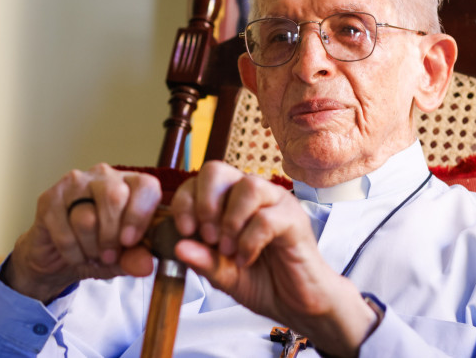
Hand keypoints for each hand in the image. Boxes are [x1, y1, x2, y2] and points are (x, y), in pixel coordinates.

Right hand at [4, 163, 161, 302]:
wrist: (59, 259)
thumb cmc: (98, 249)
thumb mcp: (124, 258)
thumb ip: (137, 258)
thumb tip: (146, 266)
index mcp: (130, 184)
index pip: (145, 185)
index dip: (140, 215)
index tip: (131, 242)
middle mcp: (103, 176)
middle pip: (114, 197)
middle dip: (112, 236)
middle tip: (109, 256)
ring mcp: (74, 184)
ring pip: (87, 218)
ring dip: (91, 248)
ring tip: (91, 255)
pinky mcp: (49, 199)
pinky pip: (65, 232)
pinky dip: (73, 253)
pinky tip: (74, 255)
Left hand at [170, 161, 376, 355]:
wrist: (298, 305)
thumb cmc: (263, 282)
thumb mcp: (222, 275)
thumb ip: (202, 261)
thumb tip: (177, 247)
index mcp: (231, 201)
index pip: (199, 180)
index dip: (186, 201)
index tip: (185, 231)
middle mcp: (253, 195)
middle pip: (218, 170)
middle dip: (205, 203)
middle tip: (208, 237)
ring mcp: (276, 203)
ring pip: (247, 185)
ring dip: (230, 220)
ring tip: (227, 249)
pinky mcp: (295, 219)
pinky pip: (267, 218)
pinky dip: (249, 241)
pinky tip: (246, 259)